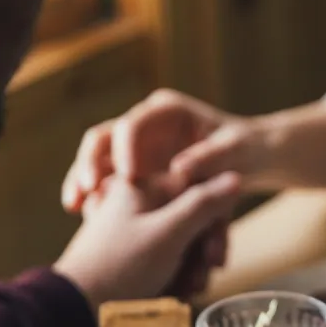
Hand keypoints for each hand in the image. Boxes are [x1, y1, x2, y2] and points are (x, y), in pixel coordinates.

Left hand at [54, 170, 240, 308]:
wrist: (76, 306)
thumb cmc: (120, 266)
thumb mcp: (168, 233)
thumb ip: (203, 204)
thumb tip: (235, 177)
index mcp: (143, 186)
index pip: (199, 189)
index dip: (214, 222)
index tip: (214, 253)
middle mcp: (139, 203)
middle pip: (193, 218)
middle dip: (202, 252)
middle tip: (203, 277)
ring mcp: (135, 229)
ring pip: (183, 241)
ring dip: (192, 268)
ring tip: (186, 290)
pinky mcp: (133, 253)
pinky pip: (167, 258)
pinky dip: (176, 275)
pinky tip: (175, 293)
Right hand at [61, 89, 264, 213]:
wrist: (250, 159)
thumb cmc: (246, 150)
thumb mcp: (235, 152)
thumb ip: (210, 158)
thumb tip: (180, 168)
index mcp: (166, 111)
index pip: (134, 123)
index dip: (126, 148)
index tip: (128, 176)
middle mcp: (145, 124)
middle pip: (104, 137)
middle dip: (90, 162)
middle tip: (87, 189)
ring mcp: (136, 146)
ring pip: (98, 159)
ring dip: (82, 179)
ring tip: (75, 206)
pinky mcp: (134, 169)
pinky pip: (105, 179)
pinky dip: (94, 195)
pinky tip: (84, 215)